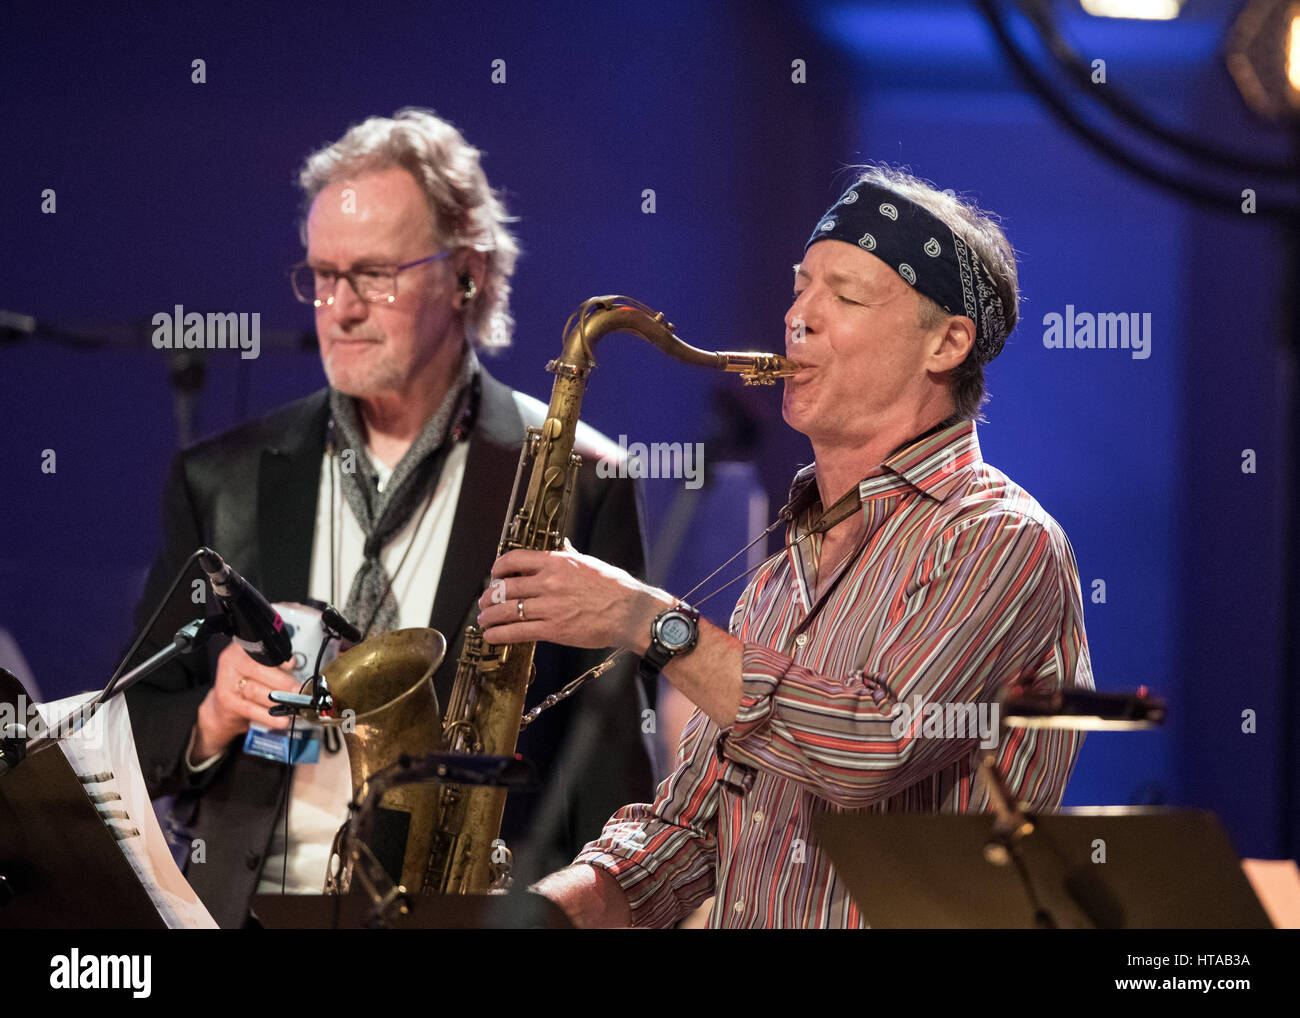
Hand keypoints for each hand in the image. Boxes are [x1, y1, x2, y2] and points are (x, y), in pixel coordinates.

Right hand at [192, 641, 301, 762]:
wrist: (221, 707)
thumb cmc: (246, 683)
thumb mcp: (259, 667)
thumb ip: (276, 665)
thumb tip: (301, 671)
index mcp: (242, 648)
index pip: (261, 650)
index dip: (278, 658)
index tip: (294, 664)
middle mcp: (232, 662)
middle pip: (260, 670)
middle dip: (284, 682)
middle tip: (300, 691)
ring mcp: (227, 682)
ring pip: (256, 691)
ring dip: (279, 700)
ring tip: (295, 706)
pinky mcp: (227, 702)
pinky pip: (251, 709)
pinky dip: (269, 716)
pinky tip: (282, 720)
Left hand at [476, 539, 672, 651]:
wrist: (630, 612)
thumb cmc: (614, 587)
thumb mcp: (590, 563)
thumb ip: (570, 555)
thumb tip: (563, 545)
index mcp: (556, 562)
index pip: (514, 559)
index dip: (498, 568)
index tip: (494, 574)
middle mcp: (548, 582)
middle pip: (505, 587)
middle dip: (489, 596)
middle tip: (484, 601)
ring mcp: (549, 607)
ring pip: (507, 610)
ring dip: (489, 616)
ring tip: (484, 620)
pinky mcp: (553, 629)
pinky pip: (518, 631)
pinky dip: (500, 634)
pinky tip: (491, 636)